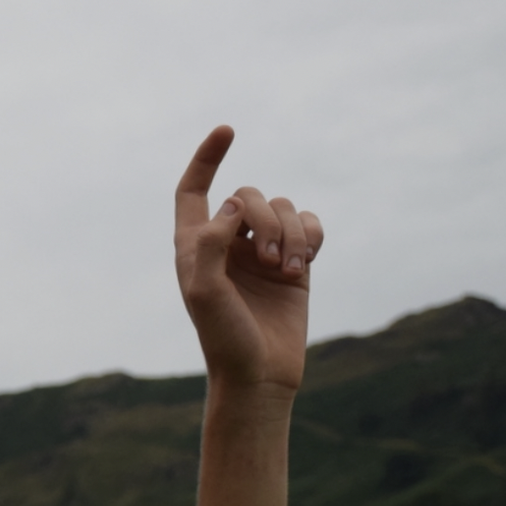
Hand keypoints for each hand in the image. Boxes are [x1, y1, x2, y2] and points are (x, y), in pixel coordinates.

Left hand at [173, 127, 321, 393]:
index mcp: (193, 246)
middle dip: (267, 218)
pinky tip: (306, 262)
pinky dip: (311, 237)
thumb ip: (210, 243)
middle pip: (251, 195)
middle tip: (269, 261)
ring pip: (285, 209)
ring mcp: (261, 252)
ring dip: (291, 235)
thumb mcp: (205, 292)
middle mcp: (226, 244)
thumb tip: (233, 203)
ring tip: (287, 271)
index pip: (193, 190)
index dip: (206, 159)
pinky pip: (309, 225)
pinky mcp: (294, 264)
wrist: (260, 375)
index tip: (227, 130)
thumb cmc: (224, 338)